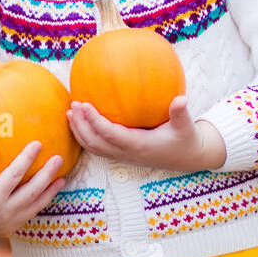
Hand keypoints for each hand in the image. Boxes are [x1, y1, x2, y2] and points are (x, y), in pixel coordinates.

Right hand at [0, 141, 65, 239]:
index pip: (15, 176)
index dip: (27, 159)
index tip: (38, 143)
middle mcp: (3, 214)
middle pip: (32, 192)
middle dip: (47, 174)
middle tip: (59, 158)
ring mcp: (8, 224)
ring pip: (35, 206)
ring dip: (50, 191)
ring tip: (62, 176)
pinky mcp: (10, 229)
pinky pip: (30, 214)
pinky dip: (42, 202)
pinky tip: (49, 190)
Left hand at [67, 97, 226, 172]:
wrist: (187, 157)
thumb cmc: (186, 139)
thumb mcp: (186, 126)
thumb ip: (180, 113)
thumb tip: (181, 98)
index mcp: (139, 145)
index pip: (110, 134)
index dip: (95, 121)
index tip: (84, 104)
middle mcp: (127, 153)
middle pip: (95, 144)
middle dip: (81, 126)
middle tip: (73, 105)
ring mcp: (123, 156)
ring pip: (94, 148)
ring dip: (80, 132)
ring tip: (70, 113)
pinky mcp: (123, 155)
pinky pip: (99, 148)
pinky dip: (87, 136)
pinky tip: (83, 122)